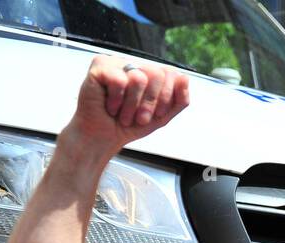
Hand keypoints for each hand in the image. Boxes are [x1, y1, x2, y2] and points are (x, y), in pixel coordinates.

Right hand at [67, 55, 189, 157]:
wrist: (103, 137)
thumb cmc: (129, 125)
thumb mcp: (162, 117)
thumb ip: (179, 100)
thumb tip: (184, 77)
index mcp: (149, 73)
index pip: (170, 73)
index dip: (167, 97)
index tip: (155, 114)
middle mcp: (134, 64)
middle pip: (156, 74)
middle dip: (150, 103)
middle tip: (139, 118)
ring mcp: (117, 62)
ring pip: (139, 78)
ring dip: (132, 105)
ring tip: (123, 114)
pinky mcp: (100, 66)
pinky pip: (119, 80)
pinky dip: (116, 100)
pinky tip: (109, 106)